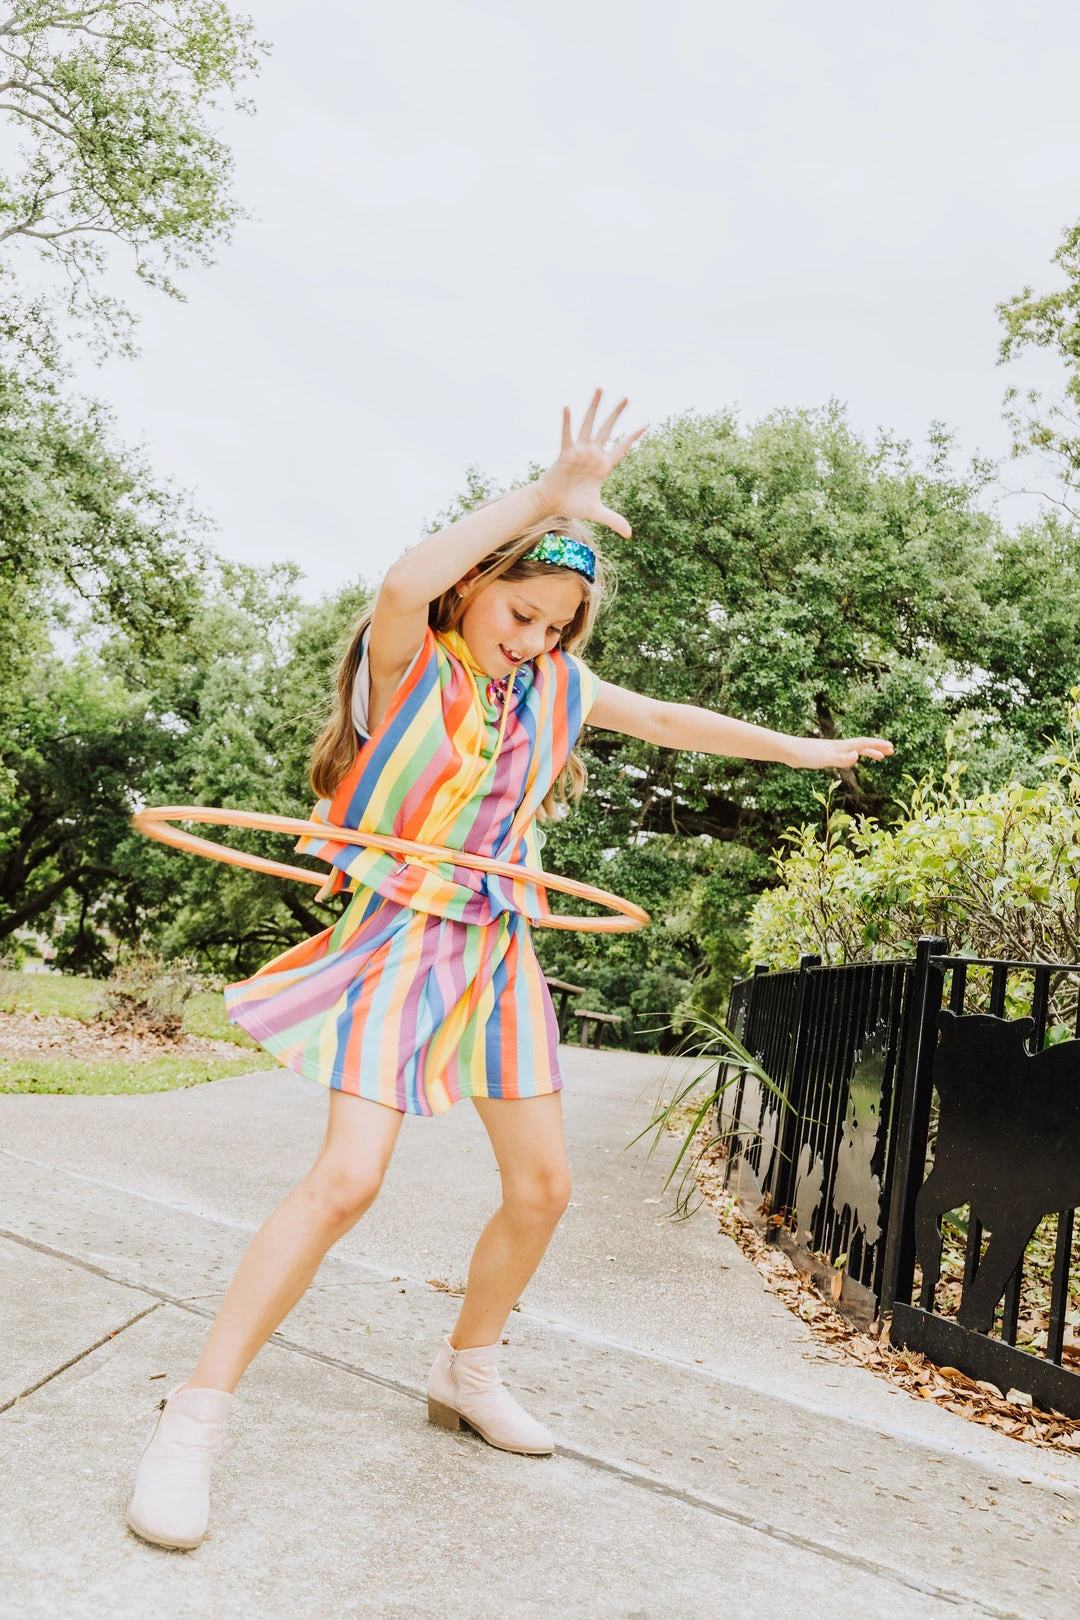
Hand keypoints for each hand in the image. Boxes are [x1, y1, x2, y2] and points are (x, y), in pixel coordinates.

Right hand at [533, 390, 646, 537]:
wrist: (552, 504)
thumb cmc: (573, 504)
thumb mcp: (597, 513)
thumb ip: (614, 520)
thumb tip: (630, 535)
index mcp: (603, 466)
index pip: (622, 448)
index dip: (633, 438)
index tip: (646, 425)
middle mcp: (593, 454)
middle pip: (608, 429)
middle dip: (617, 414)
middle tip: (627, 398)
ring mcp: (579, 451)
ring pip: (590, 425)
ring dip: (595, 407)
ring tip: (600, 388)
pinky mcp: (565, 453)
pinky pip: (567, 435)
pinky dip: (567, 422)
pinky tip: (567, 407)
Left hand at [786, 736, 894, 769]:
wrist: (788, 751)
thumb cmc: (806, 754)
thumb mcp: (825, 759)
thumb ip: (841, 759)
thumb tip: (857, 756)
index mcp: (841, 746)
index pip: (864, 744)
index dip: (878, 745)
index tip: (891, 747)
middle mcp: (839, 746)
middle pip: (862, 745)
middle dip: (878, 748)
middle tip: (891, 751)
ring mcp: (832, 750)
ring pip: (855, 750)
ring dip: (868, 752)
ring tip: (879, 757)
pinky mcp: (825, 755)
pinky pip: (845, 755)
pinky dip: (854, 757)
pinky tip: (853, 760)